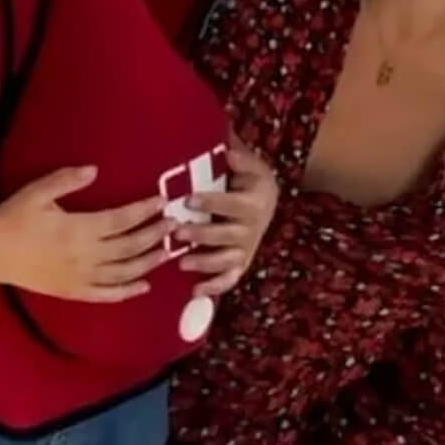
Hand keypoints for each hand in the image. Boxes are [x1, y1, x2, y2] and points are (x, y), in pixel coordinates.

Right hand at [0, 166, 173, 302]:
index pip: (121, 220)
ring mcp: (80, 276)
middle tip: (173, 225)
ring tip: (166, 252)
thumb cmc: (14, 217)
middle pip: (129, 246)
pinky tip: (144, 286)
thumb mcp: (39, 191)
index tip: (162, 202)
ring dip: (148, 262)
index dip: (143, 211)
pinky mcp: (72, 291)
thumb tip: (95, 170)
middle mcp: (86, 255)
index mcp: (80, 228)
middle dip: (154, 235)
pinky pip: (106, 295)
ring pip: (123, 272)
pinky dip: (127, 292)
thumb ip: (68, 180)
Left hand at [175, 134, 278, 296]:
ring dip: (205, 263)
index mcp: (254, 202)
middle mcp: (253, 228)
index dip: (212, 202)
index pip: (232, 204)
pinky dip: (215, 286)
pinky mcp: (241, 263)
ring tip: (182, 263)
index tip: (189, 198)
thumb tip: (228, 153)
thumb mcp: (251, 164)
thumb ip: (240, 158)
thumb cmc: (250, 179)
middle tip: (178, 231)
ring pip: (228, 260)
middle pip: (228, 235)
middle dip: (203, 235)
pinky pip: (230, 278)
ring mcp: (247, 248)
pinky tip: (195, 291)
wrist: (267, 200)